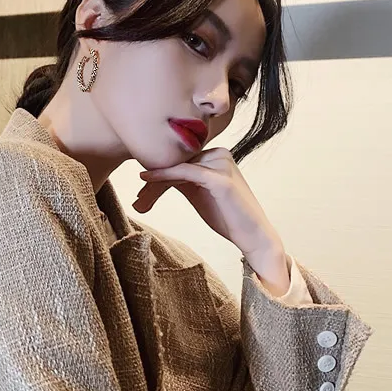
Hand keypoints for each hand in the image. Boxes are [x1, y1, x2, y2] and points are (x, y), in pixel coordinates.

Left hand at [133, 148, 288, 289]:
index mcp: (215, 155)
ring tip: (139, 203)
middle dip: (153, 184)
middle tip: (137, 202)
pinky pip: (184, 172)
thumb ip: (182, 180)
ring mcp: (221, 163)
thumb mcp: (199, 193)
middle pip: (176, 164)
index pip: (179, 161)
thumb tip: (151, 178)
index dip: (157, 176)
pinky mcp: (220, 177)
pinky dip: (162, 175)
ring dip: (154, 185)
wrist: (254, 237)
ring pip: (176, 169)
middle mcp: (219, 154)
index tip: (140, 194)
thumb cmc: (227, 217)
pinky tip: (146, 180)